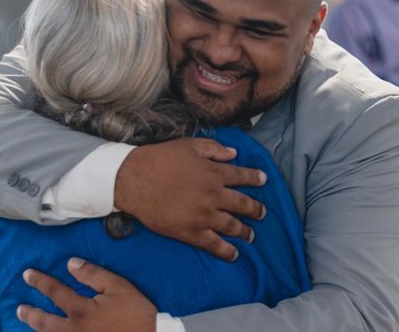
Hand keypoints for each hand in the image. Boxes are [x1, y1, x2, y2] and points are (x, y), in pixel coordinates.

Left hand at [18, 258, 155, 331]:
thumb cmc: (135, 315)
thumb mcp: (120, 288)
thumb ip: (94, 275)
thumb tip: (71, 263)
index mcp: (81, 310)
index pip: (55, 292)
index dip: (40, 282)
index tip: (27, 275)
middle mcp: (72, 329)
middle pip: (44, 322)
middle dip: (30, 313)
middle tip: (19, 307)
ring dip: (36, 328)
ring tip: (28, 322)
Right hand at [115, 138, 266, 260]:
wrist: (135, 180)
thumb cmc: (160, 159)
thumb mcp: (189, 145)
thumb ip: (214, 149)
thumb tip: (234, 153)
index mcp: (214, 173)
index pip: (242, 176)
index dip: (255, 178)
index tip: (264, 180)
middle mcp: (214, 195)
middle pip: (243, 204)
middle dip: (256, 209)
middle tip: (263, 213)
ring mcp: (203, 216)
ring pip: (232, 226)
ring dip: (245, 231)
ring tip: (251, 235)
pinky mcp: (190, 232)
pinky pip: (213, 244)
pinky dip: (226, 250)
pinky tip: (234, 254)